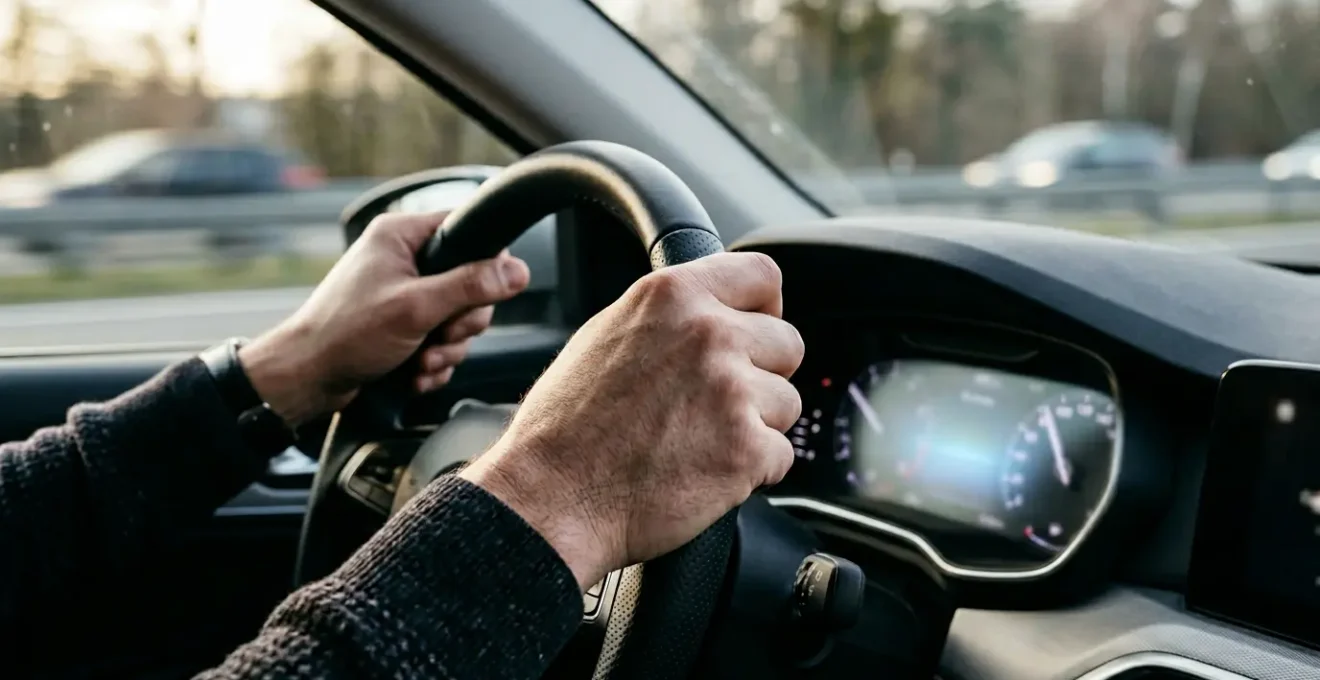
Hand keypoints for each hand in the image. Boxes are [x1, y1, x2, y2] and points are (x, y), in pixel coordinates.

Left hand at [237, 212, 530, 425]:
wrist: (306, 379)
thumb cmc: (344, 334)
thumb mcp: (416, 307)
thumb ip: (470, 286)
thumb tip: (517, 271)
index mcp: (401, 236)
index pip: (466, 231)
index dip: (485, 263)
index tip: (487, 291)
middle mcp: (403, 260)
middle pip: (470, 282)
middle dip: (461, 322)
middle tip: (443, 335)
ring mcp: (404, 295)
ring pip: (457, 318)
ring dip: (447, 348)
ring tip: (422, 362)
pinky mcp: (403, 326)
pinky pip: (441, 341)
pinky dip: (433, 362)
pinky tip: (414, 373)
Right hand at [460, 252, 803, 588]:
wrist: (551, 497)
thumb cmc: (566, 426)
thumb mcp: (607, 334)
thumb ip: (670, 316)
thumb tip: (712, 313)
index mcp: (673, 296)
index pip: (763, 275)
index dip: (764, 308)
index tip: (755, 330)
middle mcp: (708, 334)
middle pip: (788, 344)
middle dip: (762, 375)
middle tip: (717, 402)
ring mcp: (732, 392)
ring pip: (788, 403)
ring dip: (757, 425)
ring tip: (700, 441)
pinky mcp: (747, 449)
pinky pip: (782, 454)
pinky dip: (752, 470)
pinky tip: (705, 471)